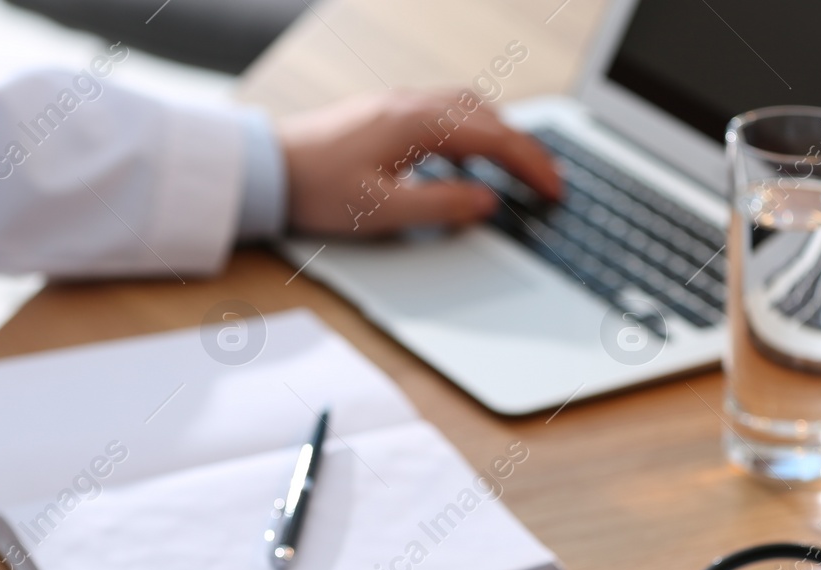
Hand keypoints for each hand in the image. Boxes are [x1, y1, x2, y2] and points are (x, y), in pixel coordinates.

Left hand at [277, 91, 561, 235]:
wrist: (265, 168)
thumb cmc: (315, 190)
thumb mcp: (383, 212)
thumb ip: (442, 206)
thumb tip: (488, 202)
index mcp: (418, 125)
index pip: (495, 139)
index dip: (532, 166)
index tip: (555, 191)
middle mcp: (412, 105)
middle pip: (488, 117)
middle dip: (524, 149)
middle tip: (547, 183)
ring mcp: (398, 105)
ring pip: (468, 108)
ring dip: (499, 136)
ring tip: (517, 169)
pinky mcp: (384, 114)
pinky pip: (444, 113)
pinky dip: (471, 132)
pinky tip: (467, 160)